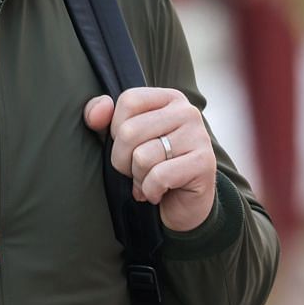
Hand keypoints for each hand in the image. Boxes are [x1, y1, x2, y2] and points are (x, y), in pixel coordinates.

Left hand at [83, 88, 216, 232]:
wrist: (183, 205)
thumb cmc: (151, 168)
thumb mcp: (123, 141)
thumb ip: (103, 120)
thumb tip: (98, 111)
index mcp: (169, 99)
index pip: (129, 101)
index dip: (116, 129)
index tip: (129, 147)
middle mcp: (187, 111)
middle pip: (130, 131)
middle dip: (123, 161)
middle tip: (136, 171)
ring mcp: (199, 136)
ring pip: (142, 157)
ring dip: (138, 178)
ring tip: (148, 182)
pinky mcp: (204, 163)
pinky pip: (159, 176)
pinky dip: (151, 191)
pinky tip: (158, 192)